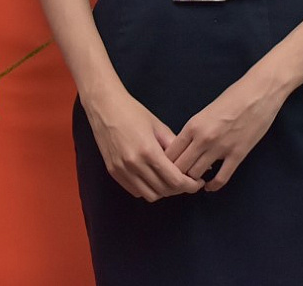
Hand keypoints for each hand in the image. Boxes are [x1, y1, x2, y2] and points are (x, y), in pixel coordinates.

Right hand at [81, 86, 202, 201]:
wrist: (105, 107)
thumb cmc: (133, 112)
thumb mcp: (158, 126)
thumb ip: (173, 145)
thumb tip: (190, 160)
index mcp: (148, 151)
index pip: (174, 180)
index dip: (190, 185)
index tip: (197, 182)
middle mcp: (134, 164)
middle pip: (164, 190)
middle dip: (179, 189)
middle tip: (187, 181)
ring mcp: (122, 170)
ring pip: (149, 195)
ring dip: (163, 191)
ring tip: (170, 181)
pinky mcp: (113, 172)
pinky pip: (135, 191)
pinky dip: (147, 189)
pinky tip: (153, 178)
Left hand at [165, 74, 285, 191]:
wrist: (259, 92)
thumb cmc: (233, 97)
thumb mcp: (206, 111)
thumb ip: (194, 130)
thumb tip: (184, 147)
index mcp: (193, 125)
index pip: (170, 153)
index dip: (165, 164)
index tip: (168, 169)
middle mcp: (203, 138)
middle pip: (180, 168)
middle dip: (177, 175)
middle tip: (179, 179)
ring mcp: (220, 148)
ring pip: (197, 175)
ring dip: (194, 180)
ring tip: (195, 180)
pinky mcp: (238, 154)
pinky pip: (221, 179)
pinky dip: (213, 186)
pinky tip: (209, 186)